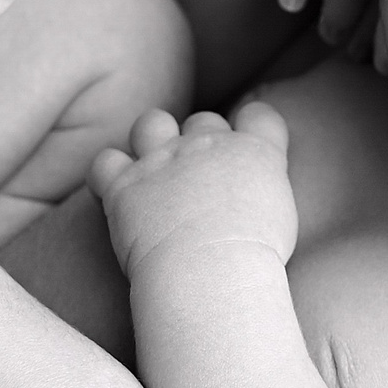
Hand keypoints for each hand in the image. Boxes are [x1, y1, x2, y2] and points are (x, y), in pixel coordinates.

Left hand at [88, 103, 299, 271]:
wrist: (212, 271)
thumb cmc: (254, 262)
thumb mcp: (281, 221)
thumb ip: (264, 193)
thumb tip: (250, 197)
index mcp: (254, 153)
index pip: (260, 116)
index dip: (252, 128)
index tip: (245, 152)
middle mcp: (208, 145)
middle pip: (204, 122)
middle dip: (201, 144)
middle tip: (200, 185)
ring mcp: (164, 159)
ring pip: (152, 123)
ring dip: (152, 140)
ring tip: (154, 173)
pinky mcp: (126, 184)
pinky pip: (106, 161)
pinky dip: (108, 173)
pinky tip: (116, 193)